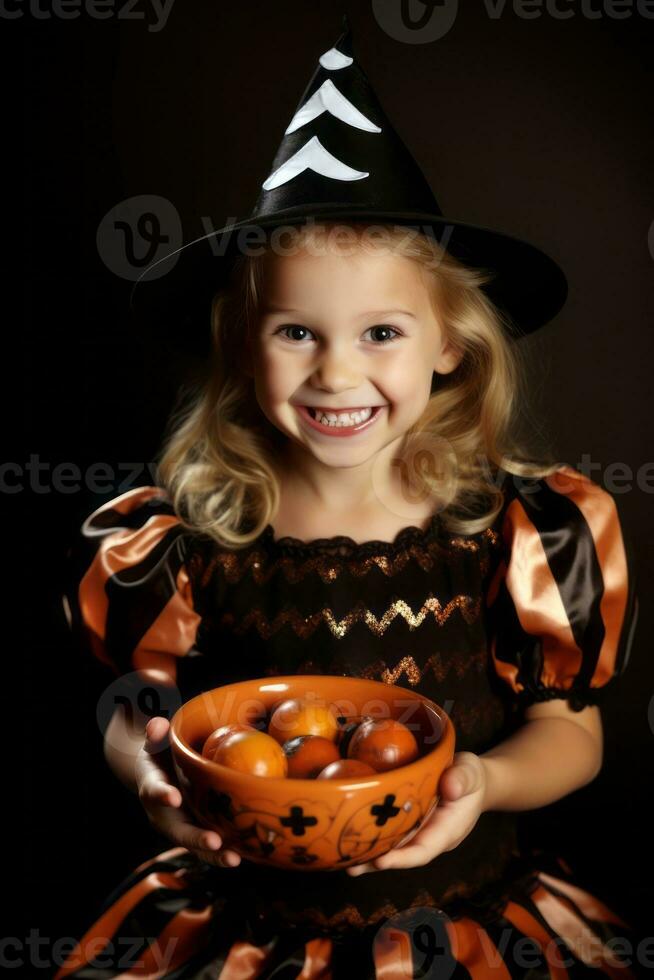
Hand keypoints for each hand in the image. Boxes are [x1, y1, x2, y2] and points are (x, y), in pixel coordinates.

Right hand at [135, 716, 242, 868]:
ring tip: (233, 859)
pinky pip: (210, 847)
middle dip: (196, 838)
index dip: (162, 794)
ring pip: (196, 845)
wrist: (158, 777)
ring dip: (214, 855)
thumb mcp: (154, 742)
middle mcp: (165, 814)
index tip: (173, 796)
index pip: (154, 791)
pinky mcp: (196, 833)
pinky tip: (246, 855)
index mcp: (152, 788)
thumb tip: (157, 724)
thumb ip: (155, 734)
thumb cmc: (160, 755)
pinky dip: (224, 853)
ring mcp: (181, 827)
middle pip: (178, 830)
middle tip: (214, 842)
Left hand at [346, 751, 486, 875]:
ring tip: (341, 860)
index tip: (382, 861)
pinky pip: (388, 831)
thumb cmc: (471, 777)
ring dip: (368, 854)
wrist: (469, 781)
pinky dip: (369, 835)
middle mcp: (428, 837)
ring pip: (391, 847)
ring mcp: (416, 831)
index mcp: (446, 832)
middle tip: (350, 867)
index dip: (402, 858)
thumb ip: (463, 779)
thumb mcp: (471, 773)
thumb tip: (451, 787)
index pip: (423, 850)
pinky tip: (346, 835)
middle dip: (376, 862)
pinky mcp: (406, 822)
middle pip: (401, 855)